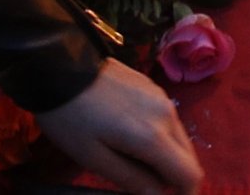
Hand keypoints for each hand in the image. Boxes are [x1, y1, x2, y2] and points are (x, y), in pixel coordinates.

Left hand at [35, 59, 202, 194]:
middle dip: (174, 177)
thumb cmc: (71, 119)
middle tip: (145, 186)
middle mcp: (167, 115)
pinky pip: (168, 121)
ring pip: (179, 137)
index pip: (189, 173)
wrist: (61, 68)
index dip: (186, 194)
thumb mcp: (93, 158)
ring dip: (166, 157)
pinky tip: (131, 137)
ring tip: (134, 162)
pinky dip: (160, 138)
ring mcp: (163, 98)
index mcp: (152, 137)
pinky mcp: (154, 88)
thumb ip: (131, 179)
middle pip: (188, 156)